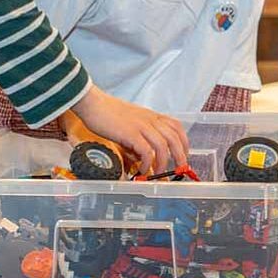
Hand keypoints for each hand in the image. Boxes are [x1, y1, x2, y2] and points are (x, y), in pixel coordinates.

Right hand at [72, 87, 187, 173]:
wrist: (94, 104)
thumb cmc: (109, 113)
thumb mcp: (131, 122)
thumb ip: (140, 137)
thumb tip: (142, 157)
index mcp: (151, 116)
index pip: (176, 127)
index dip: (183, 142)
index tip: (183, 154)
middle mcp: (150, 120)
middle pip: (174, 138)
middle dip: (180, 156)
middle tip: (179, 169)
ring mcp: (141, 126)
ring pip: (162, 146)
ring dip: (163, 163)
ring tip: (158, 173)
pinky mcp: (130, 134)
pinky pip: (146, 151)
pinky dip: (147, 163)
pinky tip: (142, 169)